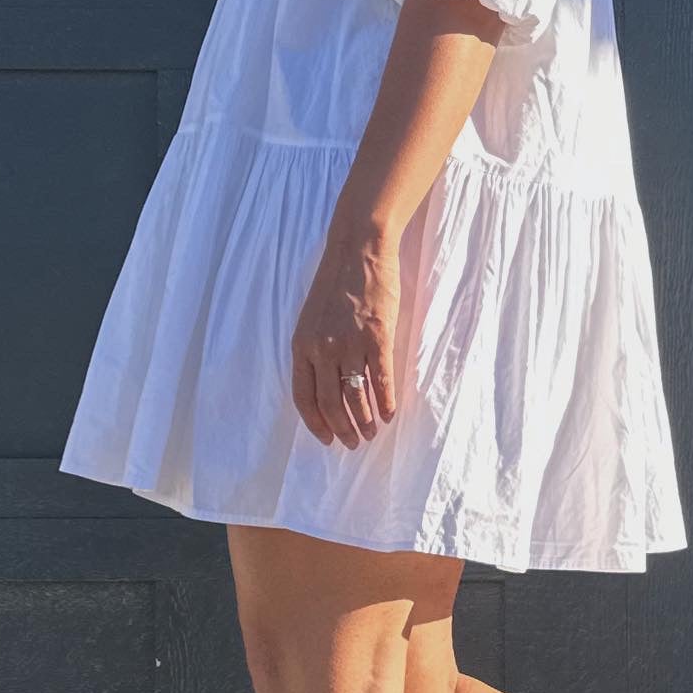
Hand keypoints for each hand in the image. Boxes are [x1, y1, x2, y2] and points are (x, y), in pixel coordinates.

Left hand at [290, 226, 399, 448]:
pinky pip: (381, 381)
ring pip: (356, 397)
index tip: (327, 440)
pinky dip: (386, 402)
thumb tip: (326, 387)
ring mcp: (350, 344)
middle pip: (330, 403)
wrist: (359, 250)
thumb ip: (315, 351)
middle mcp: (322, 349)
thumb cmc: (336, 284)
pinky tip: (390, 413)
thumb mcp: (312, 319)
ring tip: (373, 431)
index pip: (304, 397)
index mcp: (302, 345)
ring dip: (365, 421)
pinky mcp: (377, 338)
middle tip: (355, 442)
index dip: (315, 424)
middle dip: (343, 429)